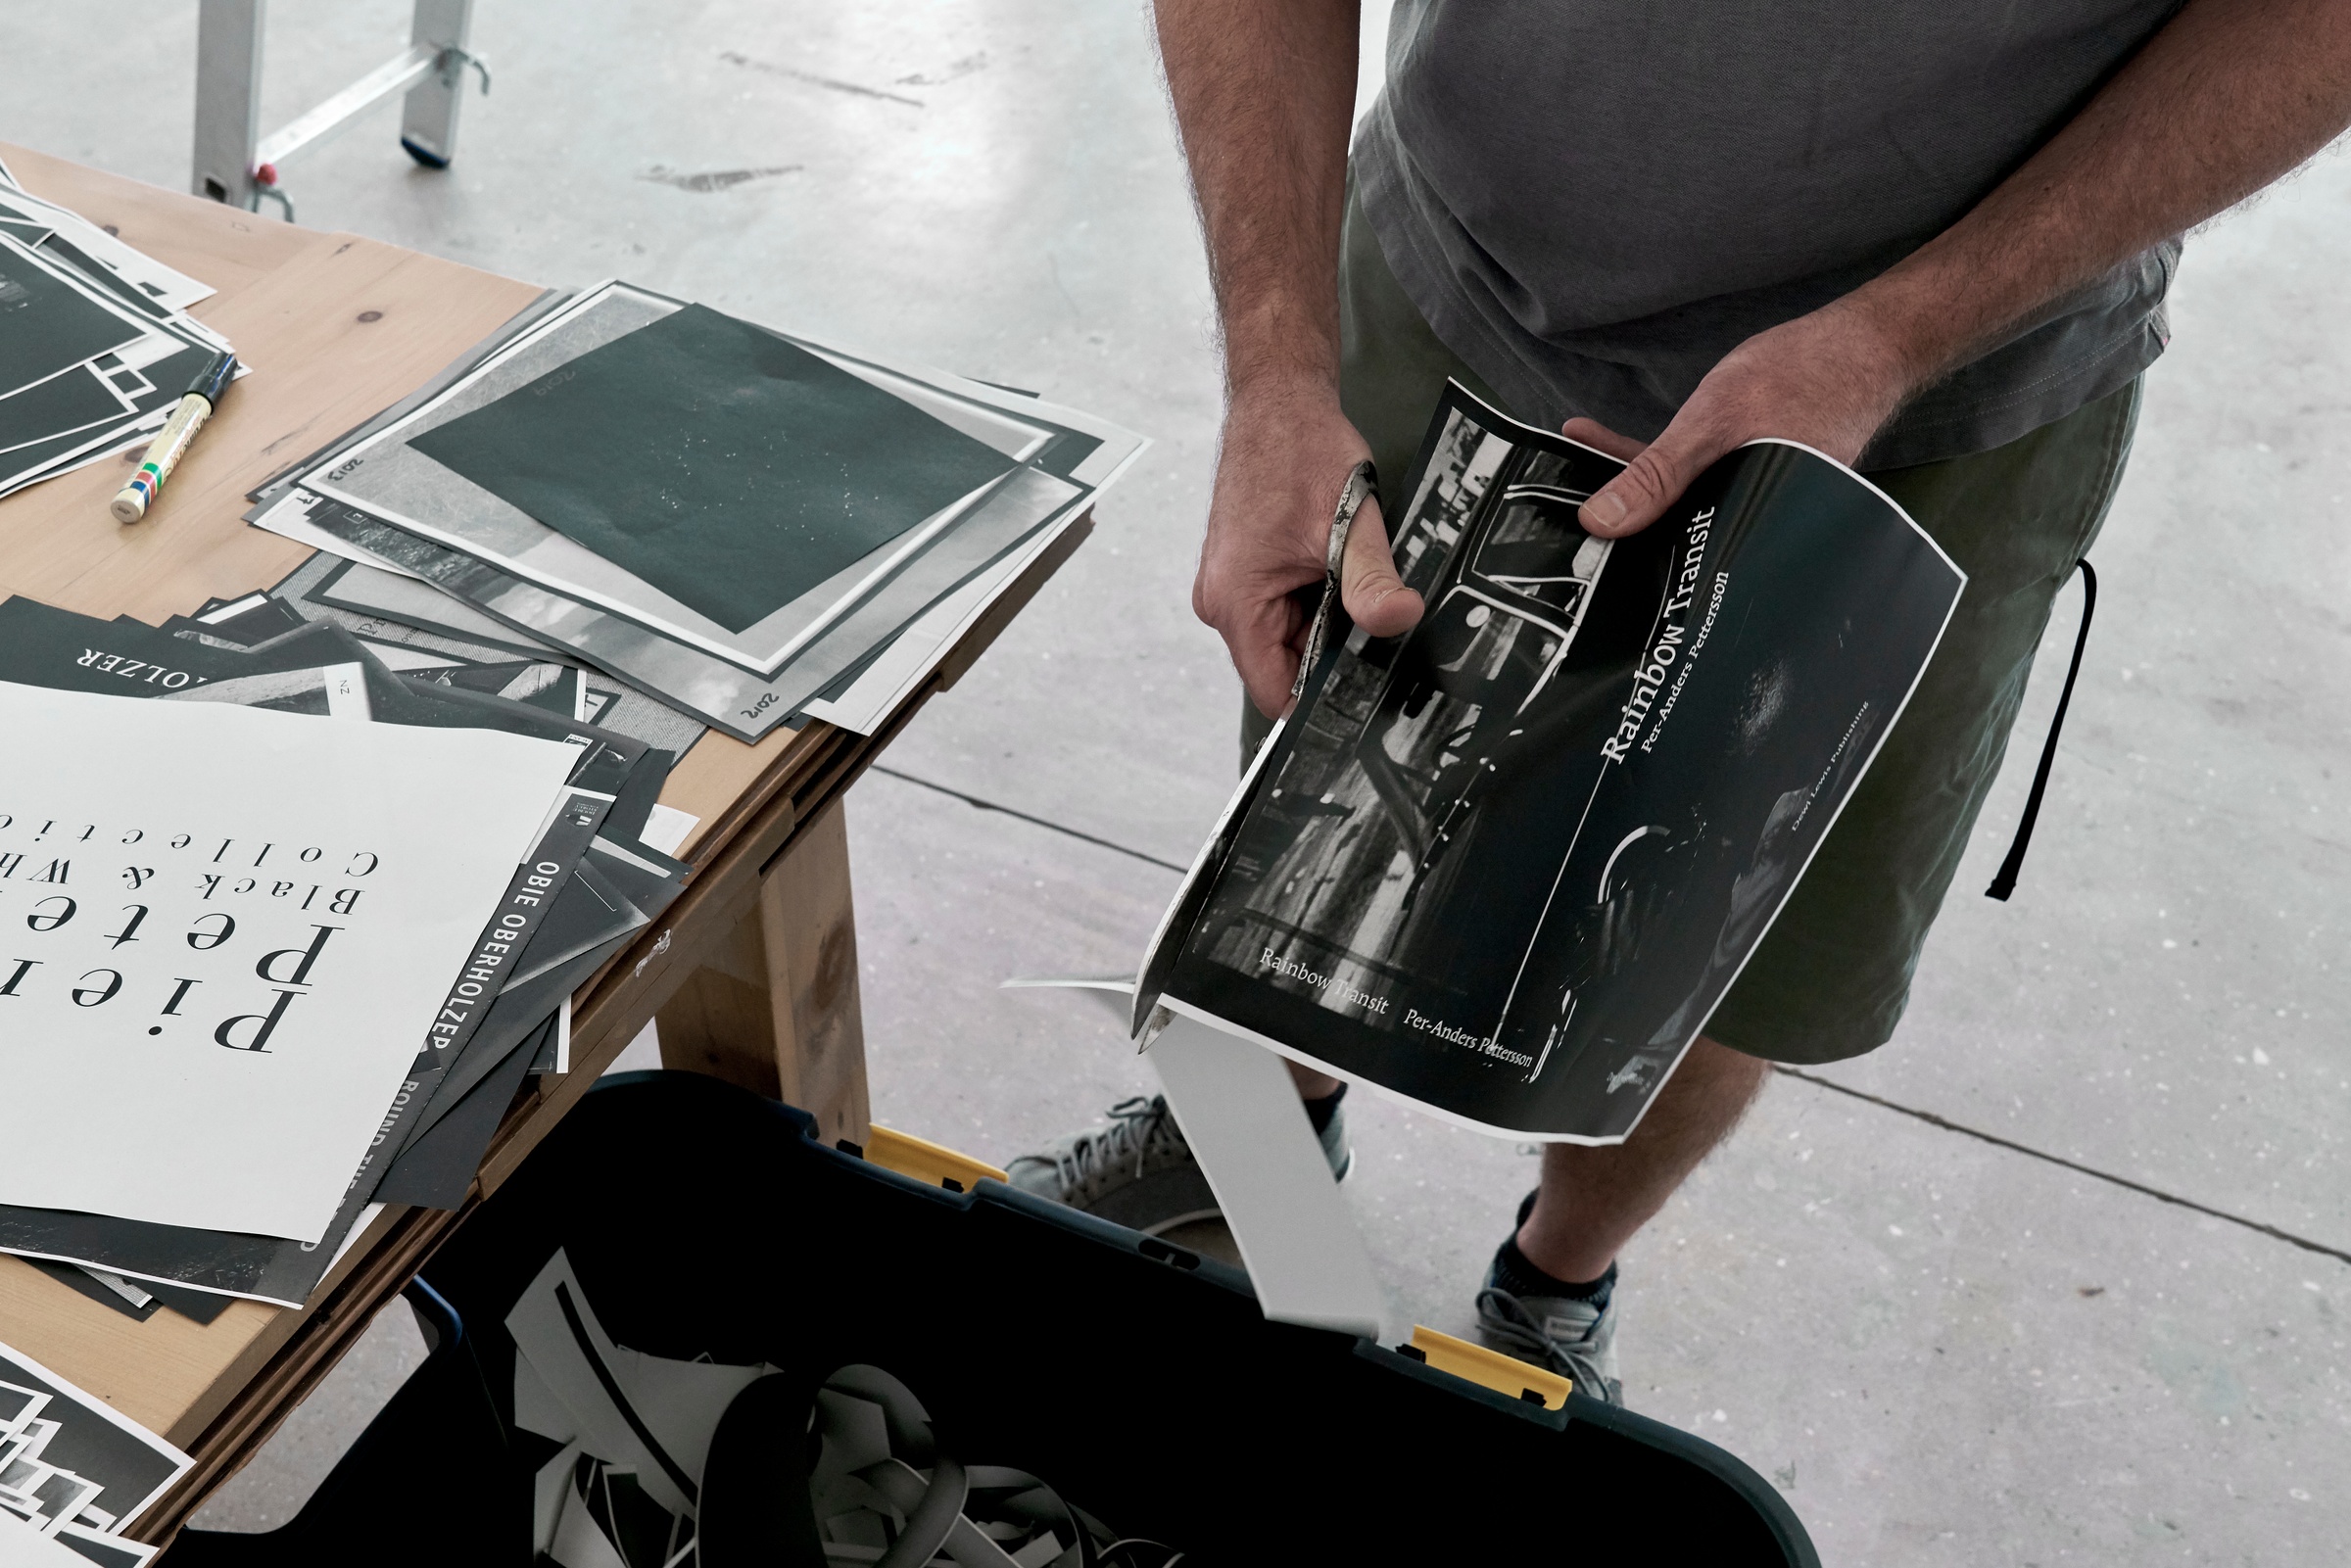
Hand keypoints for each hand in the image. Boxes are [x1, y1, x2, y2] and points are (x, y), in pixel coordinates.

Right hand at [1194, 384, 1424, 716]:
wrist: (1279, 402)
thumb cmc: (1300, 451)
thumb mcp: (1349, 523)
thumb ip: (1372, 581)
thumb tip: (1400, 619)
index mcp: (1235, 601)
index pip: (1275, 691)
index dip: (1321, 701)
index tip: (1367, 692)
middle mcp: (1222, 602)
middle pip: (1284, 666)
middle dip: (1333, 656)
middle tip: (1379, 629)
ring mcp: (1230, 587)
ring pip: (1290, 638)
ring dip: (1328, 622)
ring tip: (1356, 584)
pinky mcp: (1244, 573)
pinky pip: (1285, 610)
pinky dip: (1318, 600)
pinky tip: (1341, 570)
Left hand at [1573, 297, 1923, 538]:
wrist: (1867, 343)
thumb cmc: (1804, 376)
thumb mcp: (1713, 422)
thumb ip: (1657, 474)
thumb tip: (1601, 521)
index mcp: (1747, 532)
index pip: (1674, 564)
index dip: (1626, 557)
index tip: (1578, 544)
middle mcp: (1752, 526)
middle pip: (1673, 534)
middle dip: (1622, 520)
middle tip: (1566, 505)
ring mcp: (1753, 500)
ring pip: (1679, 502)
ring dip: (1632, 484)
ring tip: (1576, 458)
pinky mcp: (1751, 474)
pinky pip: (1694, 478)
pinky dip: (1658, 463)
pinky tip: (1609, 442)